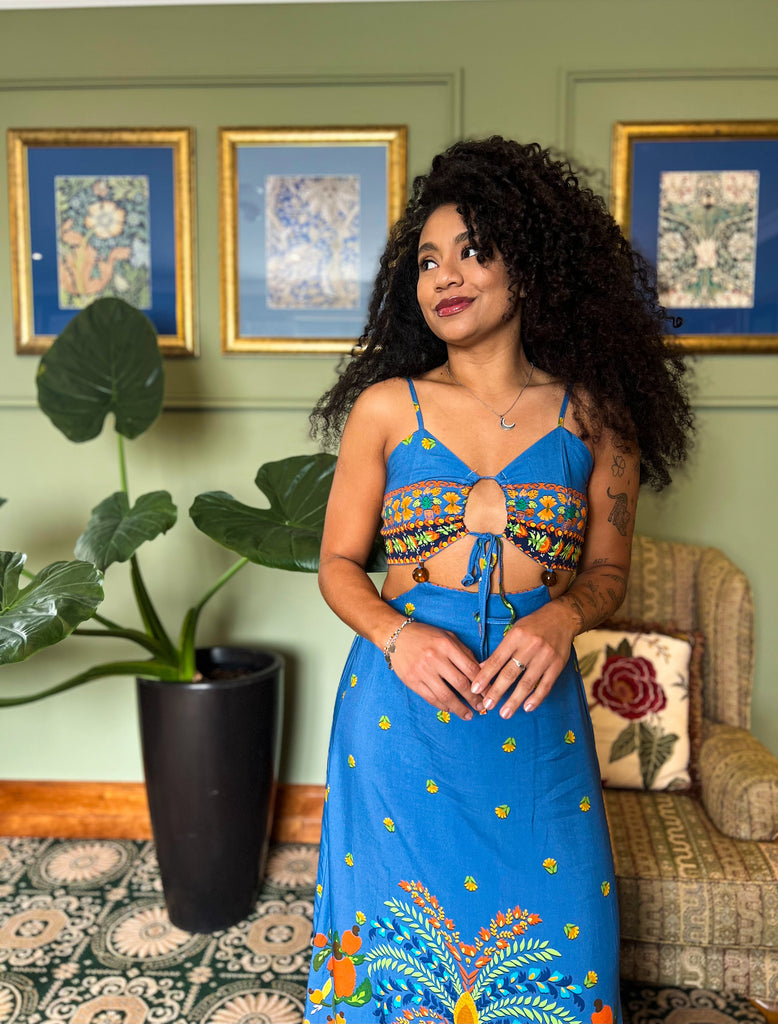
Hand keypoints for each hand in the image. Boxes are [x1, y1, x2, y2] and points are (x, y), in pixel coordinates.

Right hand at [389, 621, 480, 720]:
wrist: (396, 636)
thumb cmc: (426, 635)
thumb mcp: (448, 637)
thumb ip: (464, 653)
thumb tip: (482, 671)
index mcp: (447, 645)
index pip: (470, 669)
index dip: (483, 684)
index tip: (489, 693)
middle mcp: (435, 658)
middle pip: (460, 684)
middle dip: (474, 699)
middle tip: (481, 707)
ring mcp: (422, 671)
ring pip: (446, 695)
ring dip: (459, 708)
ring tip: (468, 715)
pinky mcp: (412, 681)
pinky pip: (430, 698)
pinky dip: (442, 706)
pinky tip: (450, 709)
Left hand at [470, 603, 577, 717]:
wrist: (561, 618)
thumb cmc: (533, 625)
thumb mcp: (513, 632)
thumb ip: (499, 651)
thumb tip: (481, 668)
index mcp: (516, 636)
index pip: (497, 660)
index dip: (485, 675)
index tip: (475, 689)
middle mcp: (530, 646)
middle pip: (511, 673)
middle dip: (497, 691)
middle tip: (487, 705)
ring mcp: (545, 656)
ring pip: (528, 682)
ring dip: (515, 700)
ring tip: (504, 713)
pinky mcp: (558, 665)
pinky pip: (546, 685)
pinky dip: (537, 698)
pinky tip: (527, 707)